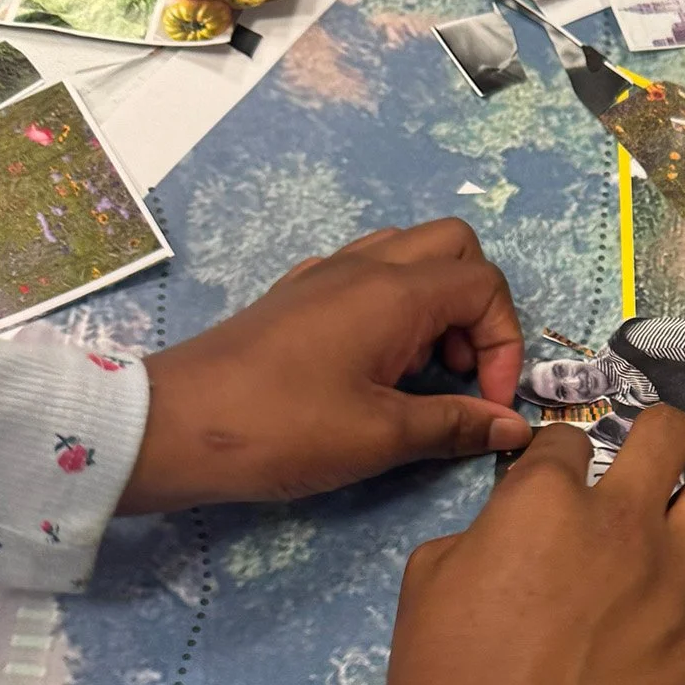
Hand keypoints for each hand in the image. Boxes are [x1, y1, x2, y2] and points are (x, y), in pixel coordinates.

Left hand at [119, 220, 530, 513]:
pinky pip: (365, 274)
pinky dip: (392, 308)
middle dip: (478, 308)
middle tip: (462, 371)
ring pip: (408, 254)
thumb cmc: (283, 429)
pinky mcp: (296, 296)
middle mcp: (364, 267)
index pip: (485, 286)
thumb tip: (511, 427)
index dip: (505, 344)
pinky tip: (374, 363)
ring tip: (421, 370)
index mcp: (393, 292)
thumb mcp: (380, 437)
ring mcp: (325, 275)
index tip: (488, 401)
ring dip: (436, 304)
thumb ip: (454, 425)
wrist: (173, 425)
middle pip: (455, 248)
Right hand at [384, 412, 684, 684]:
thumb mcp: (434, 570)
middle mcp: (619, 519)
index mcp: (545, 496)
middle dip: (656, 436)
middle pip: (668, 432)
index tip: (559, 477)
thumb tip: (518, 524)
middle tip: (647, 462)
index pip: (567, 439)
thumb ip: (490, 525)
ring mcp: (671, 573)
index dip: (559, 456)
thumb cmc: (444, 667)